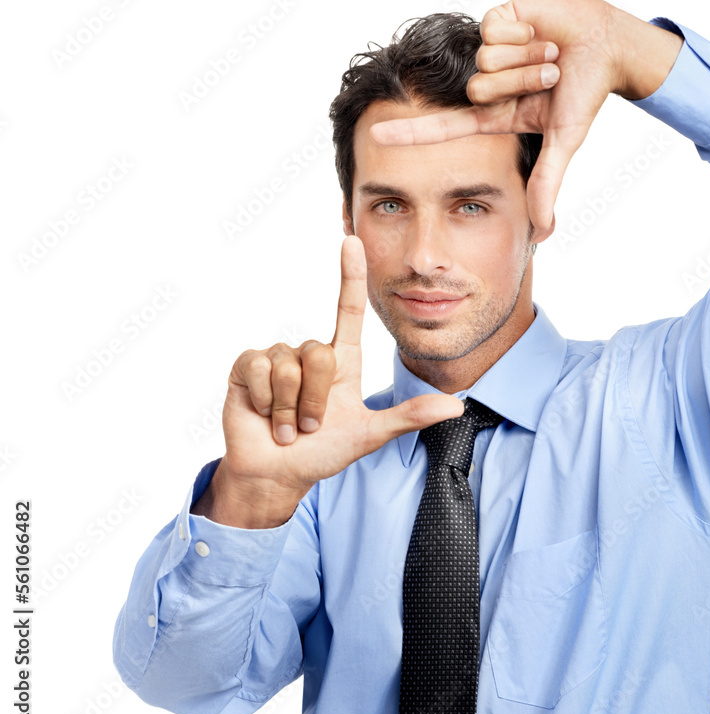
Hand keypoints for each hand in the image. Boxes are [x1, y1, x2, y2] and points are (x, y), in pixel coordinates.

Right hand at [195, 235, 465, 527]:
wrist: (278, 473)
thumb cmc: (323, 452)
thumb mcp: (370, 434)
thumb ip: (410, 417)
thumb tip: (458, 405)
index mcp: (341, 360)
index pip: (348, 308)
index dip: (350, 274)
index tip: (352, 240)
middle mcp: (309, 352)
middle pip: (320, 354)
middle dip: (317, 401)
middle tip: (311, 426)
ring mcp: (276, 357)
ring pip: (289, 367)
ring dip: (290, 408)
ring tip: (288, 426)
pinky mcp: (246, 366)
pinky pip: (259, 369)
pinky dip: (265, 402)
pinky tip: (265, 416)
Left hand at [368, 0, 680, 236]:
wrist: (605, 44)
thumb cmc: (585, 92)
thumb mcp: (564, 141)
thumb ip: (546, 184)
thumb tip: (541, 234)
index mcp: (494, 113)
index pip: (444, 127)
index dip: (409, 133)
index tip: (374, 137)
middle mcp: (486, 82)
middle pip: (476, 90)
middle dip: (519, 84)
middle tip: (549, 77)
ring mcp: (489, 50)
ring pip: (484, 60)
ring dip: (526, 58)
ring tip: (549, 54)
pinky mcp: (496, 17)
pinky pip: (492, 29)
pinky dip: (522, 32)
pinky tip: (539, 30)